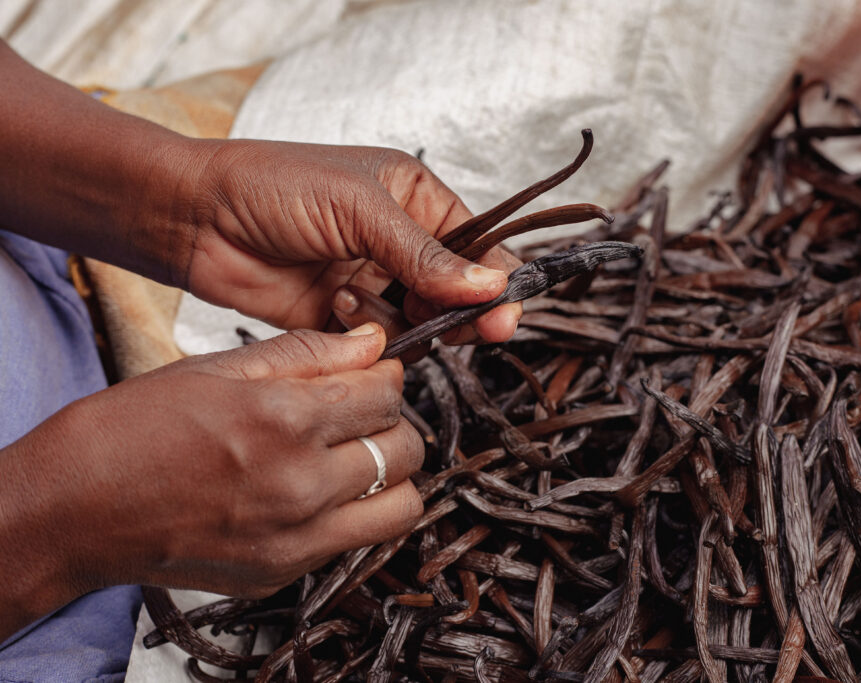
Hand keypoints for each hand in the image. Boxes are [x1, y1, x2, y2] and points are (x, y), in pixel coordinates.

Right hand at [0, 324, 421, 638]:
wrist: (73, 510)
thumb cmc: (131, 432)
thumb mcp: (217, 369)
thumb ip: (306, 354)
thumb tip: (372, 342)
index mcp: (282, 419)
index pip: (387, 393)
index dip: (385, 376)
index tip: (371, 374)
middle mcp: (299, 484)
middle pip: (406, 448)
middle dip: (394, 422)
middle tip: (362, 414)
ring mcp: (295, 537)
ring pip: (401, 505)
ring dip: (392, 475)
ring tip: (354, 456)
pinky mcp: (285, 573)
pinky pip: (357, 540)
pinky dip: (357, 512)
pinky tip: (320, 491)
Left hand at [184, 140, 522, 342]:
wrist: (194, 219)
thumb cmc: (271, 186)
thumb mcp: (358, 208)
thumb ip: (423, 253)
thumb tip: (488, 285)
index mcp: (414, 198)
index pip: (478, 245)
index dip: (496, 281)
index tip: (504, 314)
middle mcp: (400, 241)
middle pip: (457, 292)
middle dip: (457, 312)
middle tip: (462, 331)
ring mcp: (372, 280)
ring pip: (421, 323)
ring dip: (399, 319)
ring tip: (354, 297)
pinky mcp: (343, 318)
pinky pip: (380, 343)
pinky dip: (366, 336)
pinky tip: (334, 309)